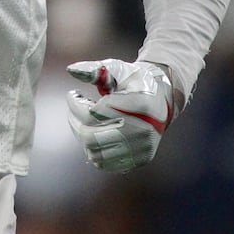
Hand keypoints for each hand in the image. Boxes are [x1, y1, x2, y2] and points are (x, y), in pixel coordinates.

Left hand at [65, 58, 175, 172]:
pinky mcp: (141, 158)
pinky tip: (96, 134)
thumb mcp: (118, 69)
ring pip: (96, 153)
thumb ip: (95, 69)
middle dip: (75, 123)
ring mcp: (142, 148)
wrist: (162, 98)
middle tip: (74, 110)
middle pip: (91, 137)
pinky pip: (108, 163)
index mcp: (138, 104)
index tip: (72, 95)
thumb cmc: (135, 81)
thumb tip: (71, 69)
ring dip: (83, 137)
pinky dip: (95, 151)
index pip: (92, 113)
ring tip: (85, 122)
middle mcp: (142, 130)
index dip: (75, 104)